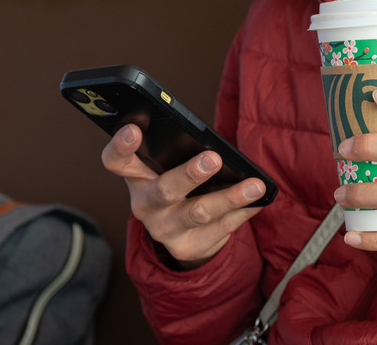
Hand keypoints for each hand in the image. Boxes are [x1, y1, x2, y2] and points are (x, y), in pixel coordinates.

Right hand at [102, 124, 265, 268]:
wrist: (184, 236)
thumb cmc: (179, 188)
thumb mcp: (168, 171)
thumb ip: (179, 155)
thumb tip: (216, 146)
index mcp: (136, 178)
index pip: (116, 161)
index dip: (121, 146)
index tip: (133, 129)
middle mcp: (146, 206)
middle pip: (165, 190)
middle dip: (190, 174)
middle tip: (213, 158)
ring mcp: (166, 230)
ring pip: (199, 212)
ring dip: (230, 197)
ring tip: (255, 185)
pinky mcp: (189, 247)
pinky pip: (222, 228)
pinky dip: (244, 212)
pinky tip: (259, 201)